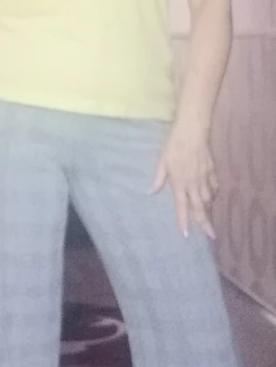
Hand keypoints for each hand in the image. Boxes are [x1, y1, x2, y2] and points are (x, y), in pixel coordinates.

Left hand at [148, 122, 218, 238]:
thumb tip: (151, 192)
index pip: (182, 207)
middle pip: (201, 207)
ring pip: (209, 198)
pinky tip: (212, 196)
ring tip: (209, 218)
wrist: (193, 130)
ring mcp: (204, 177)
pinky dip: (214, 193)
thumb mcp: (162, 161)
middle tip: (211, 236)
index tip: (186, 235)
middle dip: (205, 223)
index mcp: (180, 183)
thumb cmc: (174, 145)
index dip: (184, 221)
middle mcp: (194, 183)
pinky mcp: (211, 169)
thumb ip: (158, 179)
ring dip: (209, 209)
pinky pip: (214, 186)